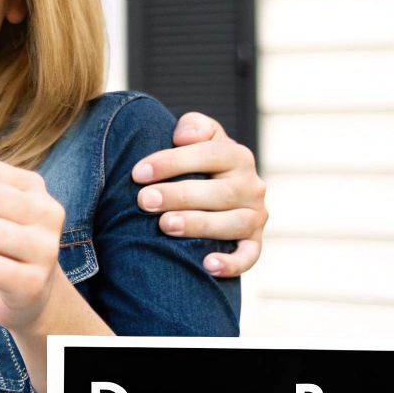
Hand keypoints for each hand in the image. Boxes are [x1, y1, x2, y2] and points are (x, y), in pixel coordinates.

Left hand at [132, 112, 265, 276]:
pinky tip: (206, 265)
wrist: (210, 193)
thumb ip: (194, 126)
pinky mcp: (253, 243)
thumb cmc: (193, 164)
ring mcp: (255, 216)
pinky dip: (231, 263)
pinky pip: (249, 256)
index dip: (172, 162)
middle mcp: (251, 186)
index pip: (208, 154)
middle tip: (144, 201)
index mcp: (236, 156)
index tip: (138, 173)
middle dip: (179, 195)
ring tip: (165, 225)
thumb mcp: (197, 138)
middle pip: (220, 191)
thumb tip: (183, 136)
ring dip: (199, 225)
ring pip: (233, 223)